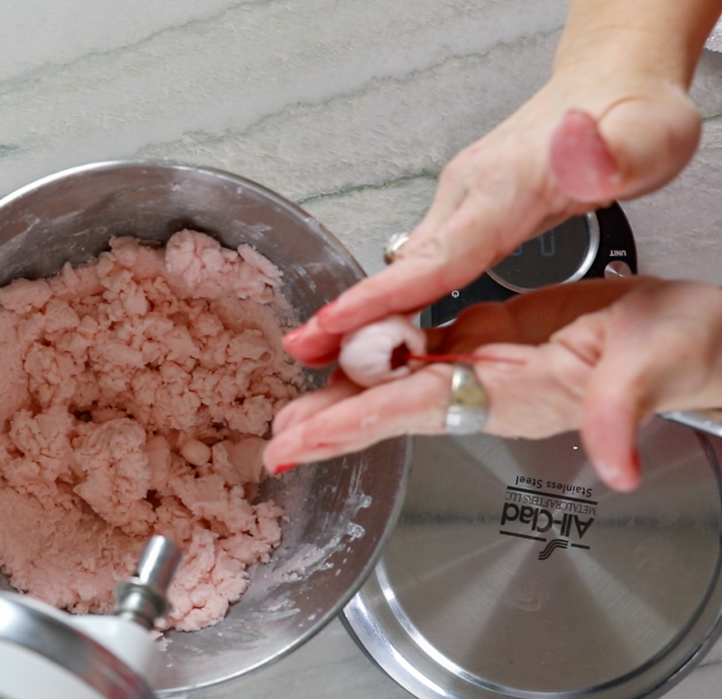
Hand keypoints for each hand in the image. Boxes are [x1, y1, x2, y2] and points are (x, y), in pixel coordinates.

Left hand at [263, 277, 721, 491]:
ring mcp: (489, 367)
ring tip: (294, 407)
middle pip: (393, 408)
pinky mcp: (495, 338)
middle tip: (275, 443)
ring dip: (345, 391)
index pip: (418, 408)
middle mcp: (492, 389)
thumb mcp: (658, 367)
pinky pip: (426, 347)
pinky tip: (350, 351)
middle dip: (331, 424)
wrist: (703, 340)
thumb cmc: (689, 352)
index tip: (303, 440)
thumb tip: (615, 466)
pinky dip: (383, 349)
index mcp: (517, 395)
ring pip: (401, 381)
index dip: (358, 422)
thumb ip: (626, 411)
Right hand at [281, 70, 701, 368]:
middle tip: (299, 353)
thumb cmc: (638, 120)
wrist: (615, 87)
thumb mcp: (650, 136)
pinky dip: (391, 301)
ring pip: (405, 268)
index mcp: (506, 188)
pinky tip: (376, 333)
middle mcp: (469, 195)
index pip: (436, 255)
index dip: (383, 296)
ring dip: (364, 315)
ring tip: (323, 359)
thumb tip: (574, 148)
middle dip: (350, 315)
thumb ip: (611, 152)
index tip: (333, 326)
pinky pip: (419, 266)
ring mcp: (460, 204)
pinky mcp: (463, 214)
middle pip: (403, 268)